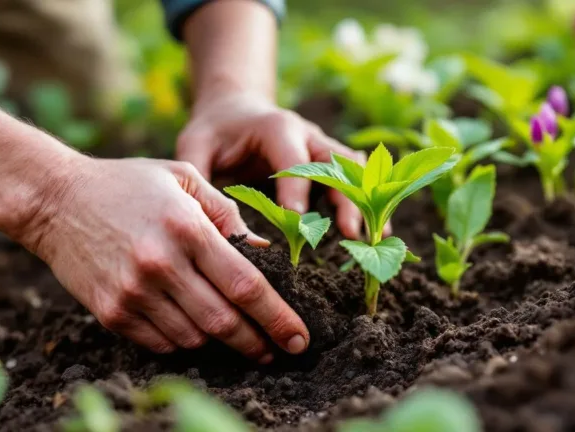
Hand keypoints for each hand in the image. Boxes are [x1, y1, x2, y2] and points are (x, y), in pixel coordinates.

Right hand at [22, 156, 308, 361]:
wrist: (55, 199)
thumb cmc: (129, 183)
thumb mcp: (185, 180)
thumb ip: (228, 215)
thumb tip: (265, 251)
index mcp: (187, 229)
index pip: (245, 285)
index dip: (278, 317)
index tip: (298, 337)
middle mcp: (161, 265)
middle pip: (225, 322)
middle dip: (259, 343)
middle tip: (279, 351)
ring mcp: (133, 293)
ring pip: (195, 338)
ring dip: (224, 345)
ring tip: (243, 340)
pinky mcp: (111, 312)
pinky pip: (162, 344)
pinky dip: (187, 344)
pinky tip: (199, 334)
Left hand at [176, 91, 366, 238]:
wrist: (234, 109)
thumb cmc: (213, 131)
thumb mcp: (195, 146)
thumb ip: (200, 179)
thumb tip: (212, 224)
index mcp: (277, 127)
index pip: (293, 162)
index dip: (297, 192)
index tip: (299, 224)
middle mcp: (308, 134)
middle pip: (336, 165)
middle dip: (346, 199)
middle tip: (350, 233)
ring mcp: (323, 146)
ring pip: (353, 172)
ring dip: (364, 202)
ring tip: (376, 235)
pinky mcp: (329, 161)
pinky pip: (355, 178)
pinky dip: (367, 201)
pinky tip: (379, 230)